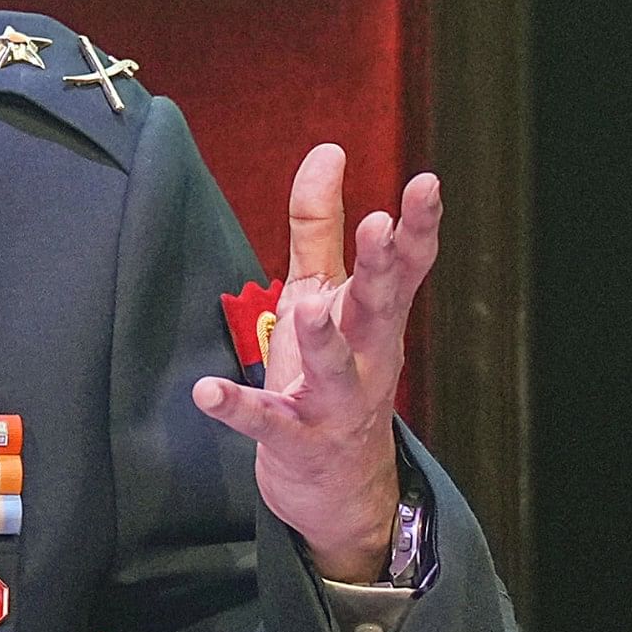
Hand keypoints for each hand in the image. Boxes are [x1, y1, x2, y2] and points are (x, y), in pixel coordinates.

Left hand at [191, 143, 439, 583]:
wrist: (340, 483)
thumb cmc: (333, 371)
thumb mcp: (324, 293)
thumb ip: (320, 225)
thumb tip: (327, 149)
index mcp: (375, 316)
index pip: (405, 266)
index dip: (418, 226)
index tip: (425, 183)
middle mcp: (366, 356)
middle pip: (379, 308)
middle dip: (380, 268)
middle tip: (379, 226)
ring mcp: (333, 402)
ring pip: (335, 369)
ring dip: (324, 339)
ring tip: (309, 308)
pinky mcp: (294, 439)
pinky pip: (265, 423)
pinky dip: (237, 408)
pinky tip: (205, 392)